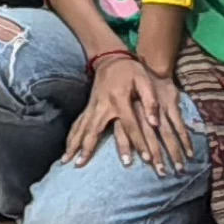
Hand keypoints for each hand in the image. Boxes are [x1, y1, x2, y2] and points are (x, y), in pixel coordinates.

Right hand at [64, 52, 196, 172]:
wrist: (111, 58)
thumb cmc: (131, 70)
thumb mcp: (145, 81)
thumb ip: (151, 102)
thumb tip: (155, 123)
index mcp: (119, 100)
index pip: (130, 126)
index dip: (139, 144)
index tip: (145, 160)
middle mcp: (103, 105)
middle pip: (93, 130)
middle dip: (87, 148)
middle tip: (80, 164)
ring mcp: (93, 106)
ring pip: (81, 128)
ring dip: (73, 144)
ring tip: (67, 161)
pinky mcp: (88, 107)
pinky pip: (78, 124)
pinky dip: (72, 136)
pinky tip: (67, 148)